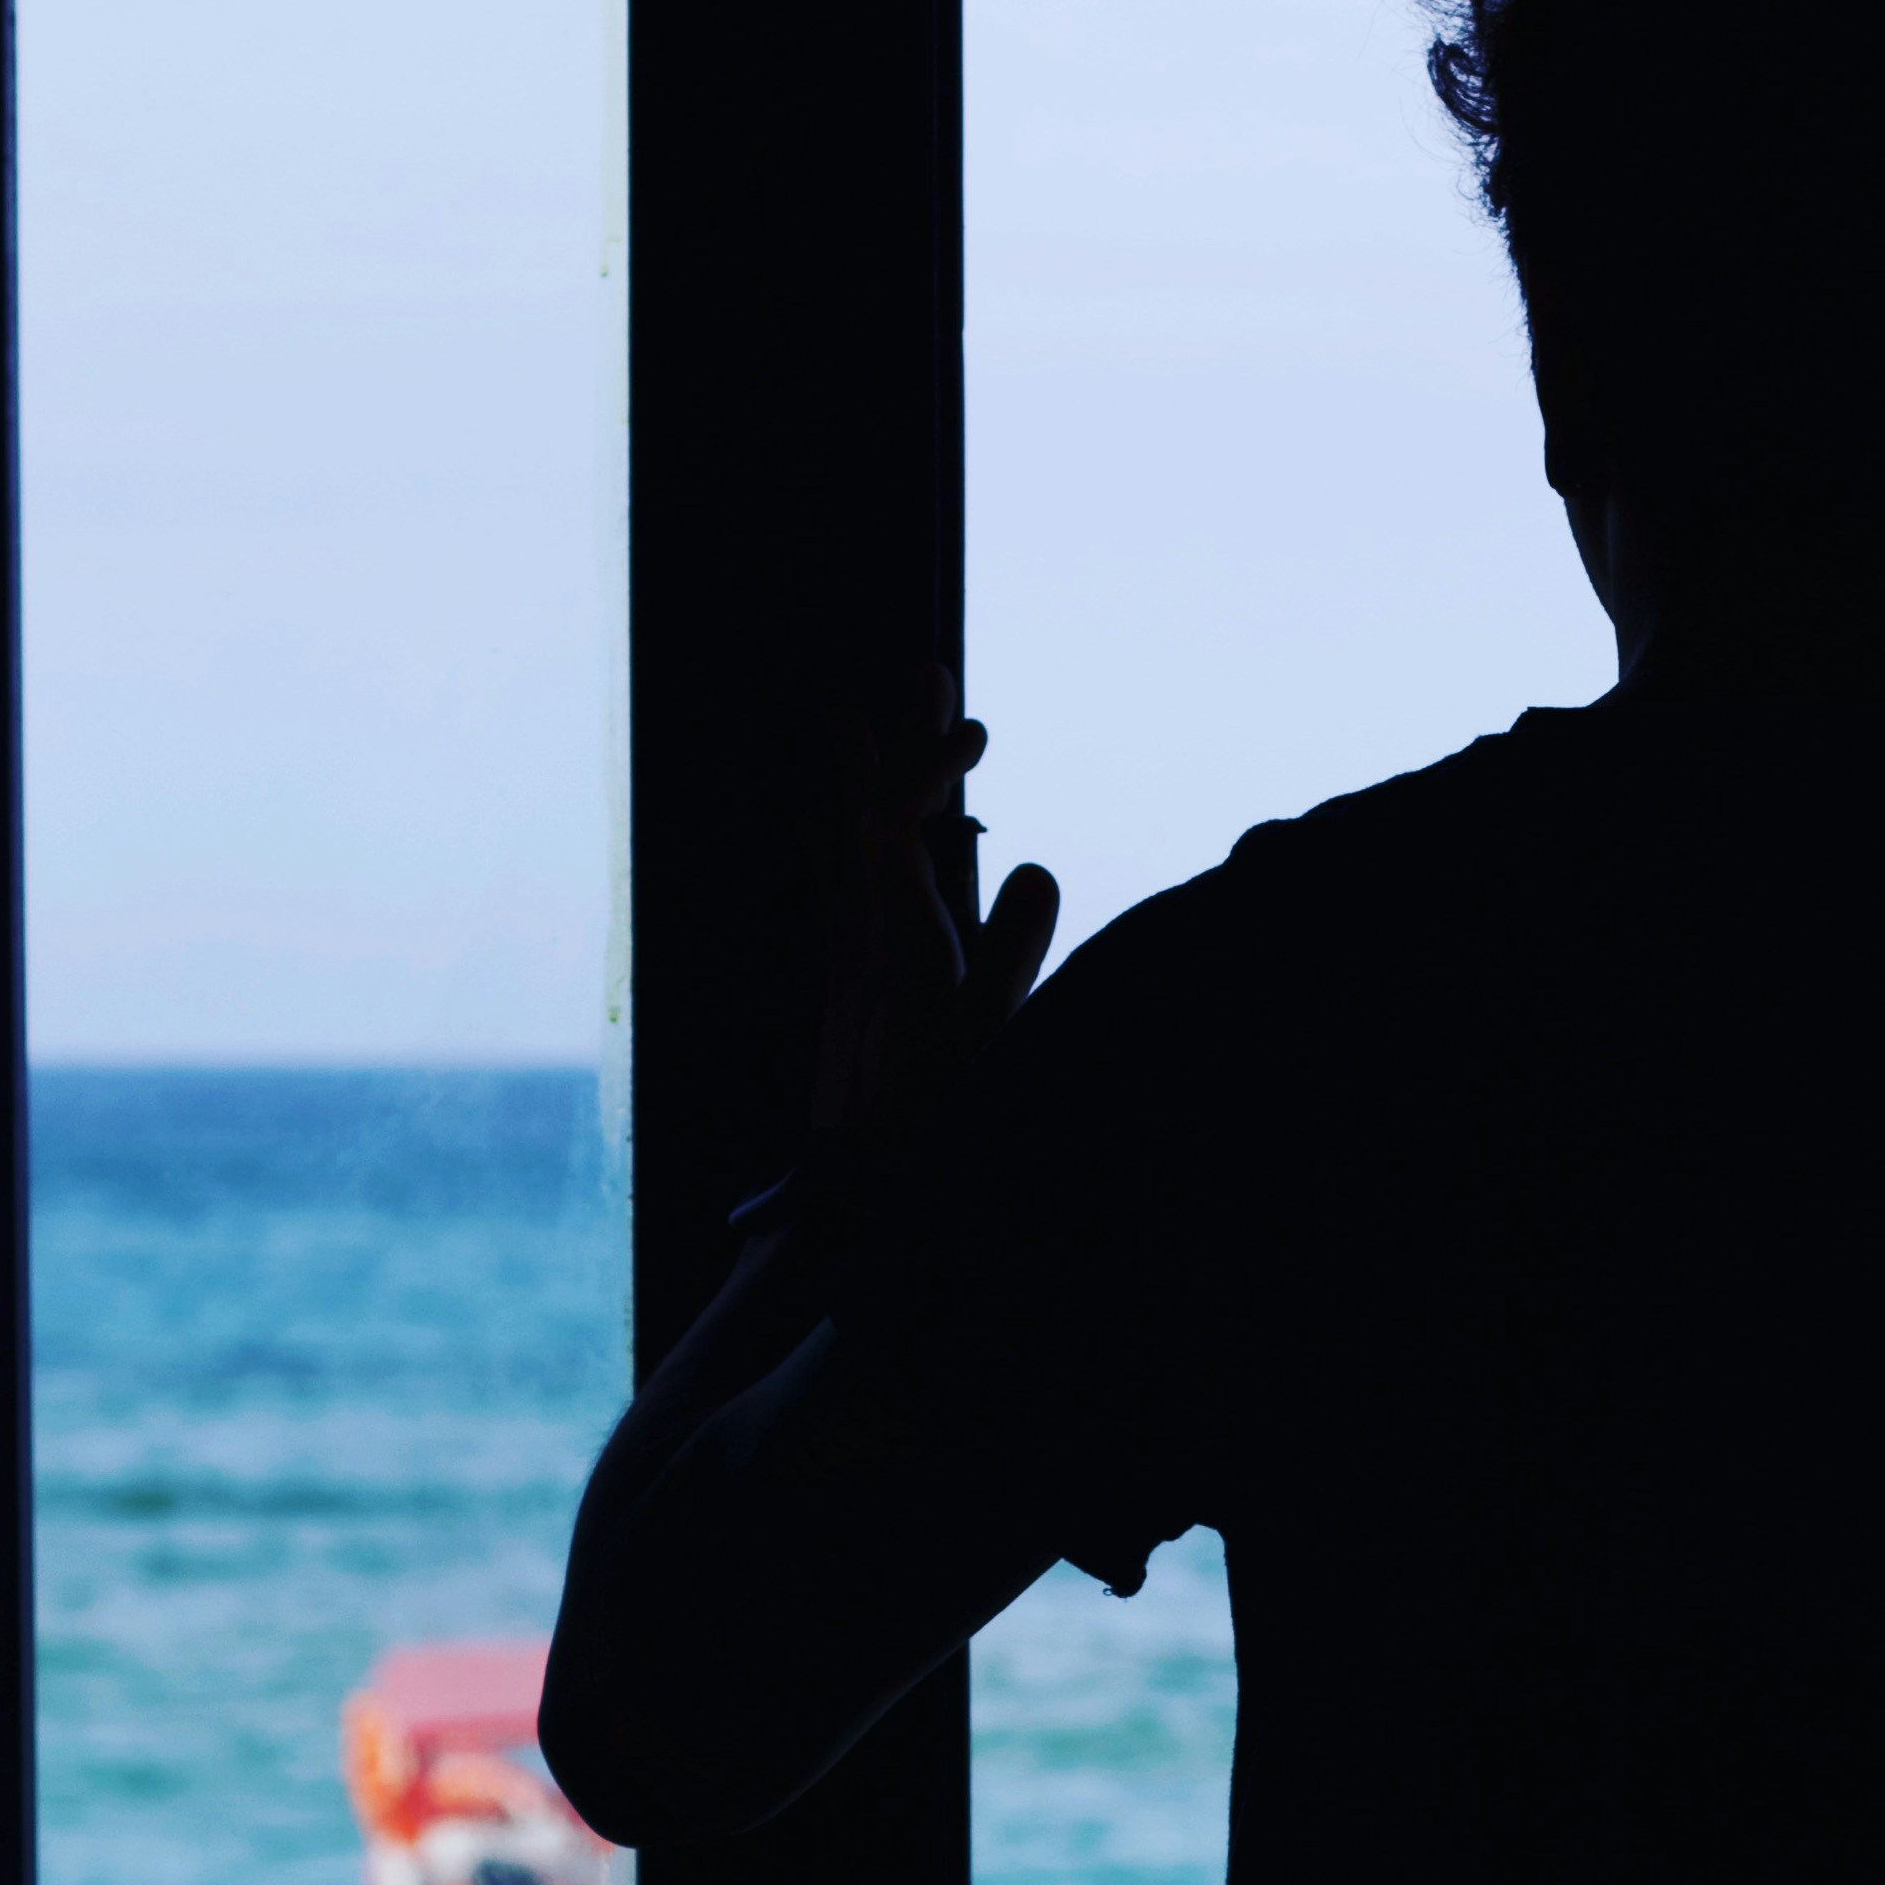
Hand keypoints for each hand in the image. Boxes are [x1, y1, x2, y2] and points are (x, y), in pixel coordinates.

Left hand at [808, 669, 1057, 1136]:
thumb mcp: (987, 1042)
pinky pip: (847, 900)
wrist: (850, 1210)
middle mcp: (861, 946)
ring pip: (854, 855)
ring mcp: (853, 972)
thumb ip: (1011, 952)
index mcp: (892, 943)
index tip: (976, 730)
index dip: (926, 766)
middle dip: (900, 748)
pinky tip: (862, 840)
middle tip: (927, 675)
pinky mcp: (854, 1003)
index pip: (895, 824)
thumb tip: (1037, 866)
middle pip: (868, 820)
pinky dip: (857, 852)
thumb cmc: (925, 1131)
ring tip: (884, 726)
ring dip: (874, 788)